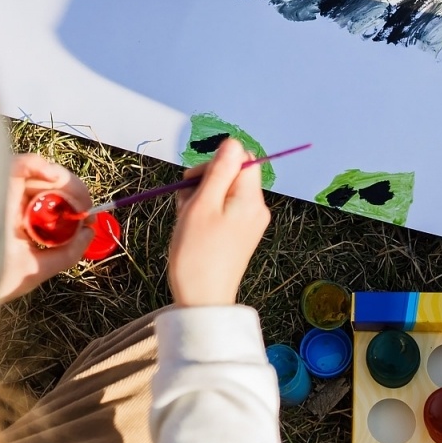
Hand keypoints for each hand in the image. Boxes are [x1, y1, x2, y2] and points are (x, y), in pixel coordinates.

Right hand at [0, 154, 92, 304]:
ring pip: (40, 175)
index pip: (49, 209)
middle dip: (73, 196)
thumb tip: (89, 233)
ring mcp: (1, 191)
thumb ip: (64, 255)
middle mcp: (8, 206)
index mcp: (15, 225)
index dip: (72, 210)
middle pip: (48, 190)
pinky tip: (55, 178)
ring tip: (78, 201)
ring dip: (66, 183)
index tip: (90, 219)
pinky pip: (23, 162)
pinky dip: (42, 165)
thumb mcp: (33, 270)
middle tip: (85, 209)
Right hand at [168, 138, 270, 306]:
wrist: (202, 300)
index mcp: (250, 198)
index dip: (215, 162)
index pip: (241, 157)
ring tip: (187, 219)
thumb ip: (218, 171)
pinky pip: (223, 209)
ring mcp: (248, 222)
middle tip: (186, 204)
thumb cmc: (197, 254)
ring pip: (223, 192)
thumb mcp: (202, 205)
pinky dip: (205, 212)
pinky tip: (192, 227)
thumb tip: (233, 142)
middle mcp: (255, 208)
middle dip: (204, 181)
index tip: (195, 181)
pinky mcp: (239, 234)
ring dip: (200, 197)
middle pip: (231, 174)